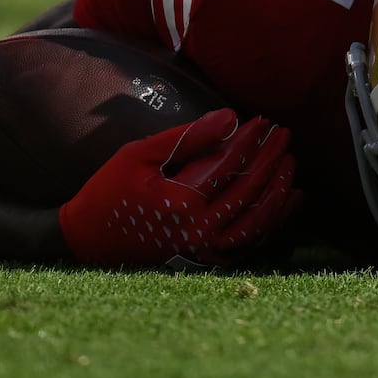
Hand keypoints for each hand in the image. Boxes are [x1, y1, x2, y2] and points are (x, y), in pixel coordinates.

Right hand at [58, 109, 300, 266]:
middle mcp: (200, 231)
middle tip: (285, 133)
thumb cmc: (109, 192)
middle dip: (271, 158)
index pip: (230, 165)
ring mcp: (206, 250)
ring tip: (290, 161)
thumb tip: (230, 117)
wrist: (87, 242)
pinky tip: (290, 198)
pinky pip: (252, 240)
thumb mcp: (139, 155)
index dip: (250, 139)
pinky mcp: (208, 259)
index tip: (263, 120)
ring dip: (279, 189)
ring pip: (259, 220)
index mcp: (182, 204)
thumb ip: (187, 137)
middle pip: (250, 190)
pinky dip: (275, 219)